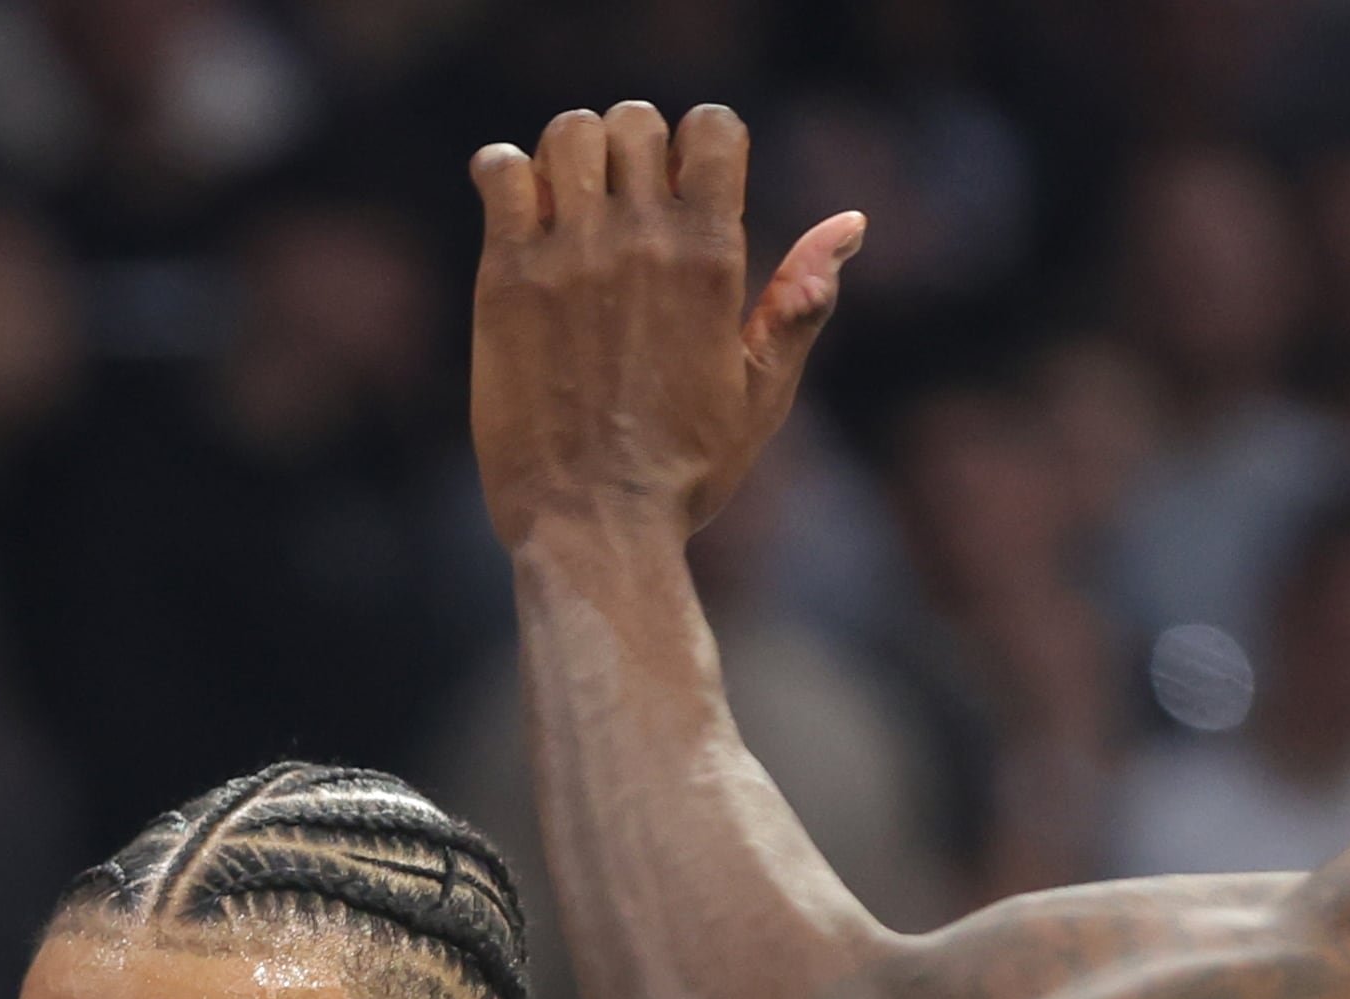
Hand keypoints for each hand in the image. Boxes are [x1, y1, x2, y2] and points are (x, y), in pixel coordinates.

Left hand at [471, 99, 858, 549]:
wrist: (594, 527)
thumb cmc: (686, 472)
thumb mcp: (762, 391)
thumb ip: (801, 299)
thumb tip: (851, 221)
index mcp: (712, 258)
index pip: (713, 126)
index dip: (699, 145)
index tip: (683, 190)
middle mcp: (642, 241)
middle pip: (635, 120)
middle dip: (632, 149)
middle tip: (619, 206)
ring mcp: (569, 254)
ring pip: (569, 132)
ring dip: (569, 155)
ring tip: (567, 206)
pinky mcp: (506, 277)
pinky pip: (498, 172)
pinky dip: (504, 174)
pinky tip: (517, 211)